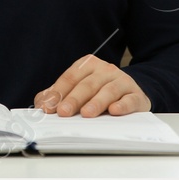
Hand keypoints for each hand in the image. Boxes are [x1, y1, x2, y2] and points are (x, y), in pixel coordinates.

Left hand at [35, 56, 150, 116]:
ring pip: (108, 91)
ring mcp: (122, 81)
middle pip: (87, 84)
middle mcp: (105, 70)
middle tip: (63, 112)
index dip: (58, 92)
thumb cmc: (99, 92)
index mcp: (88, 65)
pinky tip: (114, 110)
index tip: (48, 107)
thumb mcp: (77, 89)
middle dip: (74, 99)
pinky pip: (129, 99)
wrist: (130, 93)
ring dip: (96, 102)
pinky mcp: (136, 95)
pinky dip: (122, 105)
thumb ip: (58, 95)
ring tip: (86, 114)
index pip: (70, 77)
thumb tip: (42, 104)